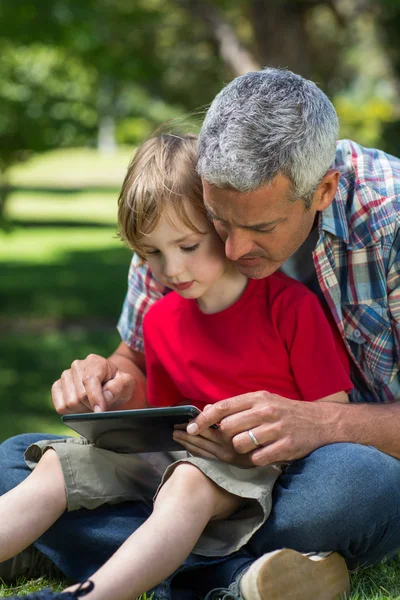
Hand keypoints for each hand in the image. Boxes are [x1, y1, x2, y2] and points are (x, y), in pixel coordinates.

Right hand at [52, 353, 134, 413]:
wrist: (108, 383)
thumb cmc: (118, 384)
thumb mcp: (126, 384)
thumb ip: (117, 389)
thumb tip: (103, 398)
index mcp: (95, 362)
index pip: (90, 381)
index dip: (95, 398)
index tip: (100, 411)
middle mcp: (77, 366)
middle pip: (80, 396)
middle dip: (91, 406)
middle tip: (100, 406)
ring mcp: (65, 375)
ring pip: (69, 403)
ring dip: (82, 410)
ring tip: (92, 405)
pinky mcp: (57, 386)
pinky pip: (60, 406)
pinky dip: (71, 412)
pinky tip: (81, 407)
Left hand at [186, 392, 338, 465]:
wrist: (321, 422)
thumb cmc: (286, 412)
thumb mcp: (263, 401)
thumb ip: (237, 406)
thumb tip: (207, 411)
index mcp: (258, 398)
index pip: (222, 407)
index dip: (203, 419)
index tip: (189, 429)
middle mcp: (266, 410)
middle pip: (228, 427)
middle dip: (224, 437)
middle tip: (230, 440)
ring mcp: (277, 428)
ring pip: (240, 443)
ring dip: (240, 449)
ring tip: (250, 446)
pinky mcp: (286, 446)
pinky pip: (258, 458)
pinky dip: (256, 459)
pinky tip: (263, 454)